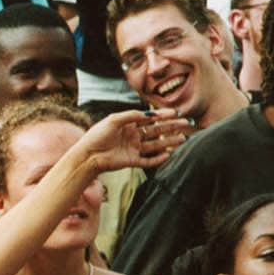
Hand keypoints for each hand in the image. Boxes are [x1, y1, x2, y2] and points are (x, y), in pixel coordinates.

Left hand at [78, 109, 192, 172]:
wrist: (88, 155)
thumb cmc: (97, 135)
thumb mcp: (113, 120)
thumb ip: (130, 116)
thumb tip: (148, 113)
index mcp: (128, 125)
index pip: (149, 119)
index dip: (162, 116)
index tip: (175, 113)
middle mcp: (133, 136)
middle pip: (156, 131)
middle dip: (171, 127)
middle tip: (185, 124)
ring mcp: (133, 149)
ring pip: (155, 145)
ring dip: (169, 142)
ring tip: (183, 139)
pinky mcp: (132, 161)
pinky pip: (148, 161)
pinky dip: (158, 159)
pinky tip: (168, 155)